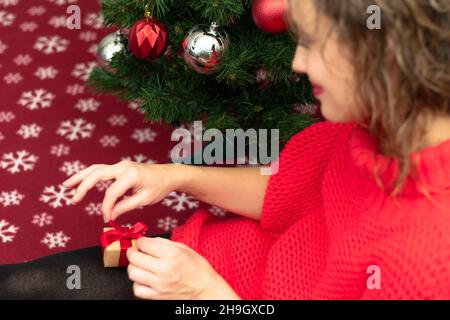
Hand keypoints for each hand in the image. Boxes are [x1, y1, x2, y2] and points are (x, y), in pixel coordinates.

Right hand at [62, 161, 185, 221]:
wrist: (169, 174)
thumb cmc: (159, 187)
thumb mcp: (145, 200)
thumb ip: (126, 207)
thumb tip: (110, 215)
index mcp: (131, 175)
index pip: (111, 193)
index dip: (107, 208)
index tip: (107, 219)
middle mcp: (123, 167)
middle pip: (97, 174)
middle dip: (83, 186)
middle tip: (73, 200)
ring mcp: (121, 165)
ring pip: (96, 169)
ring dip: (81, 177)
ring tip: (67, 185)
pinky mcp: (120, 167)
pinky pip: (101, 170)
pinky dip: (89, 175)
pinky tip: (81, 182)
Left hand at [127, 237, 240, 299]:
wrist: (204, 289)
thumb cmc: (197, 268)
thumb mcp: (184, 248)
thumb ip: (163, 243)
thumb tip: (147, 240)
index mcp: (171, 254)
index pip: (144, 244)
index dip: (141, 241)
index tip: (143, 243)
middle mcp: (164, 268)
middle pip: (134, 257)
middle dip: (133, 252)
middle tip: (137, 251)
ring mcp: (159, 284)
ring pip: (132, 273)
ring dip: (134, 267)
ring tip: (140, 265)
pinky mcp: (157, 296)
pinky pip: (137, 289)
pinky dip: (137, 283)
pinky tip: (144, 278)